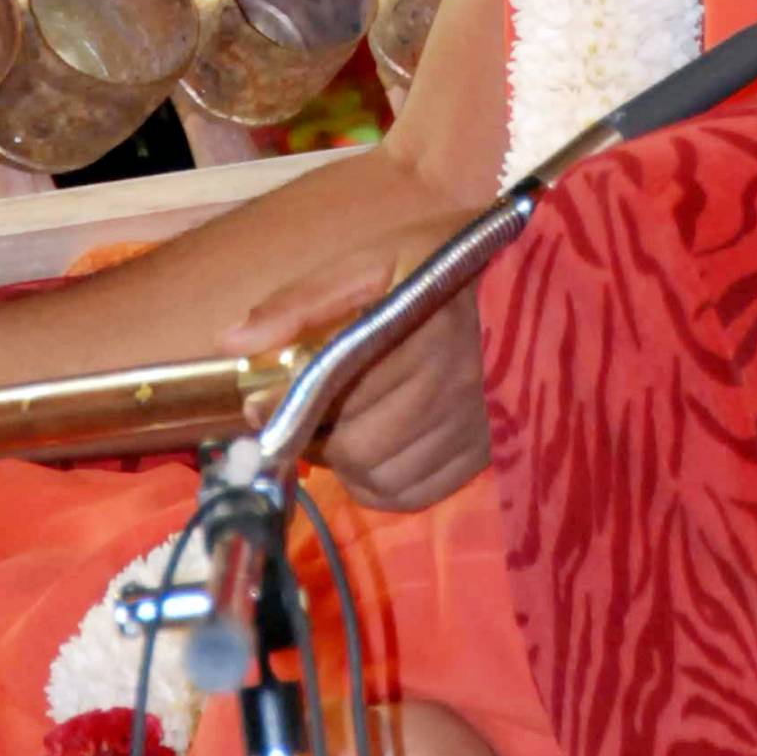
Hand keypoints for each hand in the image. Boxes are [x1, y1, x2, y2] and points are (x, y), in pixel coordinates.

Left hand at [241, 213, 492, 511]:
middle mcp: (455, 387)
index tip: (259, 402)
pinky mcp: (488, 452)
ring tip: (346, 427)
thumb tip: (231, 342)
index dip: (288, 407)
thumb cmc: (438, 262)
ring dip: (350, 463)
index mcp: (420, 333)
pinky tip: (380, 450)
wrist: (525, 276)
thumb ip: (302, 301)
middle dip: (319, 437)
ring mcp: (476, 426)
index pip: (336, 397)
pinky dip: (384, 485)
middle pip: (357, 450)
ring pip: (382, 480)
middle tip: (311, 412)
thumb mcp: (370, 260)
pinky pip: (417, 495)